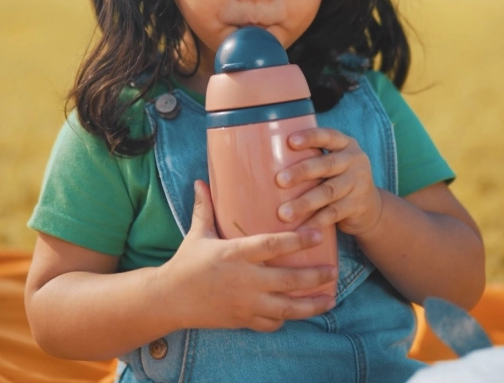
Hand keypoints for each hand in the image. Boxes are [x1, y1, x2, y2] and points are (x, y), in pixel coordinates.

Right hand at [162, 180, 336, 332]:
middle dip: (315, 277)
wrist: (169, 299)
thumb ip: (205, 208)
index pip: (273, 245)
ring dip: (310, 304)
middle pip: (288, 279)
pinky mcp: (242, 320)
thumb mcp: (197, 233)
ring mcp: (245, 303)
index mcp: (235, 254)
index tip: (318, 234)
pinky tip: (297, 312)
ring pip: (286, 308)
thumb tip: (201, 180)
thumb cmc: (185, 263)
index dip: (298, 240)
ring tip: (330, 298)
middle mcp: (244, 280)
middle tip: (334, 270)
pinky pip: (271, 323)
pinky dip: (286, 318)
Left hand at [275, 128, 382, 235]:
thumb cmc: (337, 178)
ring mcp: (359, 183)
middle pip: (326, 165)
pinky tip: (299, 230)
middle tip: (279, 181)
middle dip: (301, 172)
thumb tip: (266, 158)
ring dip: (304, 203)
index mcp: (345, 144)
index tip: (290, 142)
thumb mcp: (332, 163)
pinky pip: (333, 214)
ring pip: (328, 192)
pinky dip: (315, 222)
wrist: (371, 207)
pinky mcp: (358, 205)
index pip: (327, 136)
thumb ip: (312, 158)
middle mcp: (354, 160)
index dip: (310, 138)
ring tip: (283, 213)